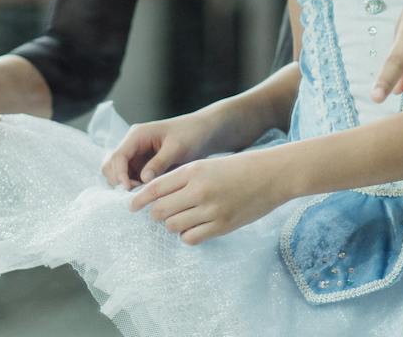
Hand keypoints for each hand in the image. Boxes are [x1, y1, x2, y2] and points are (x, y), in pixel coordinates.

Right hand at [100, 109, 222, 189]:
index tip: (129, 190)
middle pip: (111, 165)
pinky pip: (131, 178)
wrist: (203, 132)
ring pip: (118, 174)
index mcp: (137, 135)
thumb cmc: (191, 135)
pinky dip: (134, 187)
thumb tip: (143, 180)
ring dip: (125, 186)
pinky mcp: (142, 165)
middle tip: (137, 194)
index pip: (118, 157)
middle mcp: (132, 145)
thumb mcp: (177, 148)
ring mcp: (136, 155)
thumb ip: (159, 163)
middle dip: (119, 181)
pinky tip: (148, 194)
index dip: (120, 175)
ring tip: (144, 194)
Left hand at [130, 150, 289, 244]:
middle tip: (156, 215)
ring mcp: (211, 210)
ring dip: (171, 225)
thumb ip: (182, 178)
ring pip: (173, 225)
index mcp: (193, 171)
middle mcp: (199, 190)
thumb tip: (156, 196)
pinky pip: (191, 237)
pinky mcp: (222, 226)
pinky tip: (192, 228)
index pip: (155, 188)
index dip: (139, 199)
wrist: (271, 175)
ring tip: (178, 220)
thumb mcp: (206, 165)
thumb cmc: (236, 168)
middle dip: (154, 214)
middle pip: (160, 209)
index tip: (131, 206)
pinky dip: (187, 235)